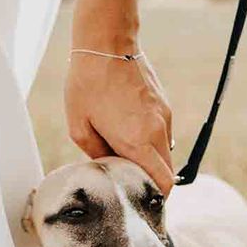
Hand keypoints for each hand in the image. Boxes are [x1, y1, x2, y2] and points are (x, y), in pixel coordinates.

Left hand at [64, 51, 174, 195]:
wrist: (107, 42)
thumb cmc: (87, 83)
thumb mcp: (79, 126)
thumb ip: (97, 154)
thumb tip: (108, 167)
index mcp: (138, 141)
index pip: (163, 182)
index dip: (157, 198)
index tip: (145, 204)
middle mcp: (157, 131)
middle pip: (167, 172)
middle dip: (153, 182)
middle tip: (132, 185)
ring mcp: (164, 117)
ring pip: (166, 153)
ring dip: (151, 161)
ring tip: (126, 155)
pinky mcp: (164, 106)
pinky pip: (162, 134)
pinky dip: (150, 141)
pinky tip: (128, 130)